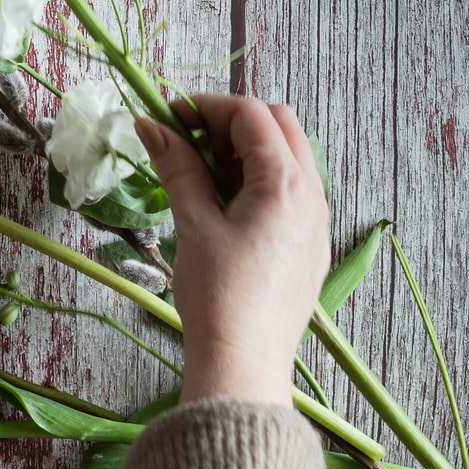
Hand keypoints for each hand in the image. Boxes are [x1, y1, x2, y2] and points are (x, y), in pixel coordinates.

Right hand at [135, 95, 328, 406]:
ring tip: (202, 174)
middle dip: (232, 123)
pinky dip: (260, 181)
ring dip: (246, 151)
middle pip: (279, 127)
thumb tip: (151, 127)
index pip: (251, 115)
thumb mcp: (192, 224)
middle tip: (187, 140)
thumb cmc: (217, 295)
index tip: (168, 116)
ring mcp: (317, 221)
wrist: (243, 362)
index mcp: (286, 184)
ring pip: (289, 158)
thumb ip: (177, 168)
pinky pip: (292, 192)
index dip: (206, 107)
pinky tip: (225, 206)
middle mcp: (313, 195)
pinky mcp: (310, 246)